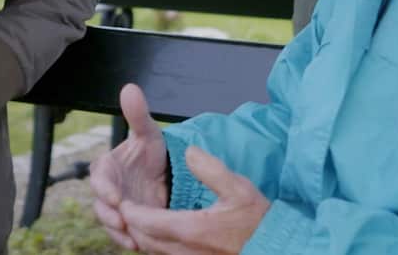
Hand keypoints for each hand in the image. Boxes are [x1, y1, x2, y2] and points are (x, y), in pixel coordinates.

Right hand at [90, 84, 169, 249]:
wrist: (164, 174)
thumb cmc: (151, 151)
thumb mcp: (148, 133)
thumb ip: (137, 114)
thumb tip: (129, 87)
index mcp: (107, 167)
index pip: (99, 177)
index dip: (104, 188)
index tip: (115, 196)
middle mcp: (107, 189)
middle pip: (100, 205)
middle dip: (109, 215)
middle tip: (123, 222)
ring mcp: (115, 208)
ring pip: (110, 223)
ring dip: (118, 231)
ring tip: (132, 239)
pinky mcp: (126, 223)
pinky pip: (122, 234)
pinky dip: (127, 240)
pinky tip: (138, 245)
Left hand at [119, 146, 268, 253]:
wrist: (274, 248)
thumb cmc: (257, 219)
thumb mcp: (239, 187)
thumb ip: (211, 168)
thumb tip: (189, 152)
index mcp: (193, 229)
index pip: (149, 223)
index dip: (131, 213)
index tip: (123, 202)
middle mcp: (187, 251)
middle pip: (146, 240)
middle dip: (132, 225)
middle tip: (125, 209)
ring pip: (154, 252)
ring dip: (142, 237)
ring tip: (137, 221)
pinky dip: (156, 247)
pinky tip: (159, 235)